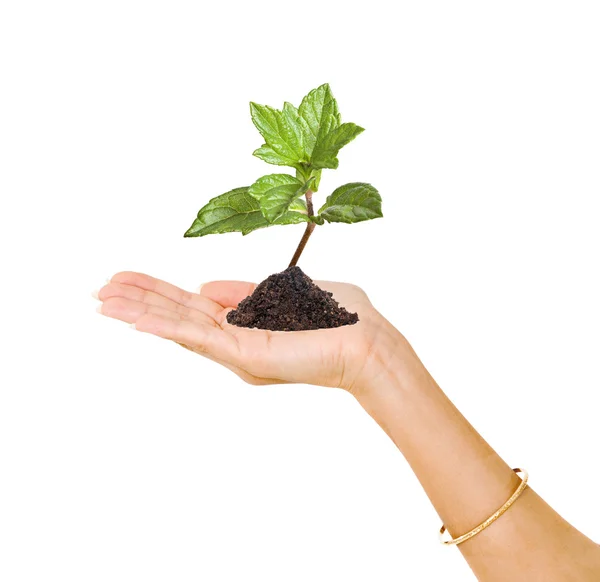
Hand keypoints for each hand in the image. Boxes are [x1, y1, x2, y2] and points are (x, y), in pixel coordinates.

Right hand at [96, 271, 402, 393]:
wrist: (370, 345)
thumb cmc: (341, 319)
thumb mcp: (285, 292)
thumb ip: (245, 290)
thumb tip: (204, 286)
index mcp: (244, 324)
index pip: (192, 306)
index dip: (159, 292)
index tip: (128, 279)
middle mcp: (235, 342)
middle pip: (178, 317)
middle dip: (139, 301)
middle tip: (100, 288)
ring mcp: (237, 352)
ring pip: (180, 328)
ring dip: (140, 312)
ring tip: (104, 299)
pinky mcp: (246, 356)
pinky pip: (198, 338)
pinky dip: (164, 327)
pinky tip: (135, 317)